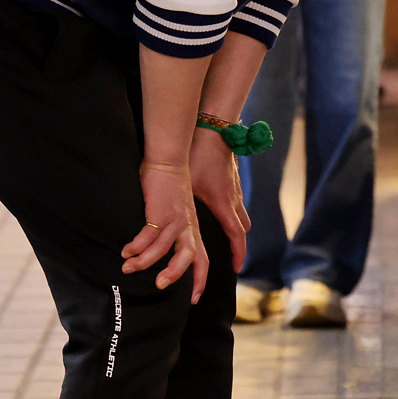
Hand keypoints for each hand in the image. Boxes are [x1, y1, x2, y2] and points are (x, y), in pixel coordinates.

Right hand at [121, 160, 208, 299]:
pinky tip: (126, 251)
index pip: (203, 259)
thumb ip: (172, 232)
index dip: (200, 280)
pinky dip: (136, 246)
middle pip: (189, 256)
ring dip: (145, 261)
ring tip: (128, 268)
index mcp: (192, 230)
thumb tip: (158, 251)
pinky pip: (147, 234)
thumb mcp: (176, 214)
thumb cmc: (169, 189)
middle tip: (159, 286)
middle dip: (175, 274)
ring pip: (164, 248)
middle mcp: (187, 227)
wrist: (168, 162)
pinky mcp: (160, 211)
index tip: (195, 299)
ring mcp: (174, 219)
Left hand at [189, 127, 250, 271]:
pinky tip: (219, 204)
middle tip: (233, 257)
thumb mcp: (186, 184)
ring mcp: (235, 186)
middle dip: (238, 243)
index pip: (235, 236)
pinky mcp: (232, 176)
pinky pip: (235, 198)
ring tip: (227, 235)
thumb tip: (155, 224)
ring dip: (235, 225)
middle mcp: (233, 198)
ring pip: (240, 212)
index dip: (237, 254)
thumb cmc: (198, 156)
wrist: (214, 129)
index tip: (236, 269)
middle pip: (242, 227)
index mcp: (222, 205)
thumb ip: (175, 205)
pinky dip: (231, 208)